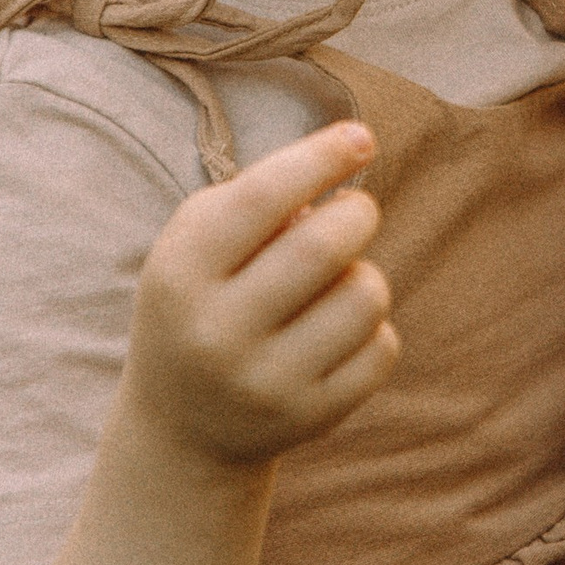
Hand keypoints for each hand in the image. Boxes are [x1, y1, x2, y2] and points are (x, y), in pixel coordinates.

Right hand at [125, 120, 395, 467]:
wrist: (181, 426)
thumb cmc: (200, 302)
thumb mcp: (196, 246)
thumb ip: (258, 197)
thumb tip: (349, 154)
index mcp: (181, 272)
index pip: (262, 197)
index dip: (321, 158)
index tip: (361, 138)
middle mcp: (217, 331)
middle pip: (324, 245)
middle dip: (356, 213)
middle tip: (353, 212)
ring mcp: (265, 382)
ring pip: (364, 296)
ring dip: (364, 274)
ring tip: (335, 284)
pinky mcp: (310, 417)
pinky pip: (382, 348)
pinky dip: (373, 328)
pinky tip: (338, 333)